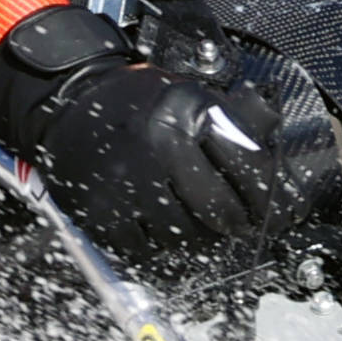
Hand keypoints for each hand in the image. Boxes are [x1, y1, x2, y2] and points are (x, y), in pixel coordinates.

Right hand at [0, 8, 331, 252]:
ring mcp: (130, 183)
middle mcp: (161, 147)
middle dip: (233, 224)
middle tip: (234, 226)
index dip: (264, 195)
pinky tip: (157, 231)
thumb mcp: (188, 91)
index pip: (247, 166)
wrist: (69, 100)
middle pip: (217, 209)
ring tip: (195, 228)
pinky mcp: (102, 211)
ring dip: (194, 239)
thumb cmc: (136, 99)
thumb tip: (273, 143)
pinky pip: (141, 249)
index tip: (267, 208)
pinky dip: (153, 247)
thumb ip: (231, 117)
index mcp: (189, 114)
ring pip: (181, 236)